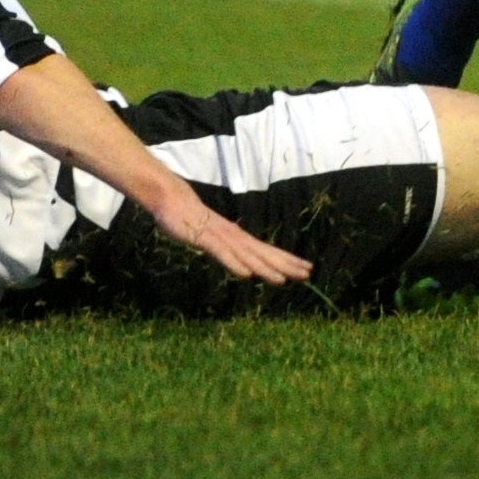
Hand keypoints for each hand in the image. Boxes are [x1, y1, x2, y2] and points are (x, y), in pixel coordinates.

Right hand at [146, 184, 313, 286]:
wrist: (171, 198)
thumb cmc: (192, 218)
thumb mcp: (213, 237)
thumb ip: (228, 248)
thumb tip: (243, 261)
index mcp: (237, 237)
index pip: (266, 251)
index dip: (287, 260)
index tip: (306, 269)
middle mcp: (234, 236)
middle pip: (263, 252)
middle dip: (286, 264)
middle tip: (308, 273)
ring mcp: (220, 236)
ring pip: (246, 255)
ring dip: (265, 268)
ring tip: (283, 280)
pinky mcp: (204, 237)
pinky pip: (221, 253)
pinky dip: (234, 263)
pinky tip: (246, 275)